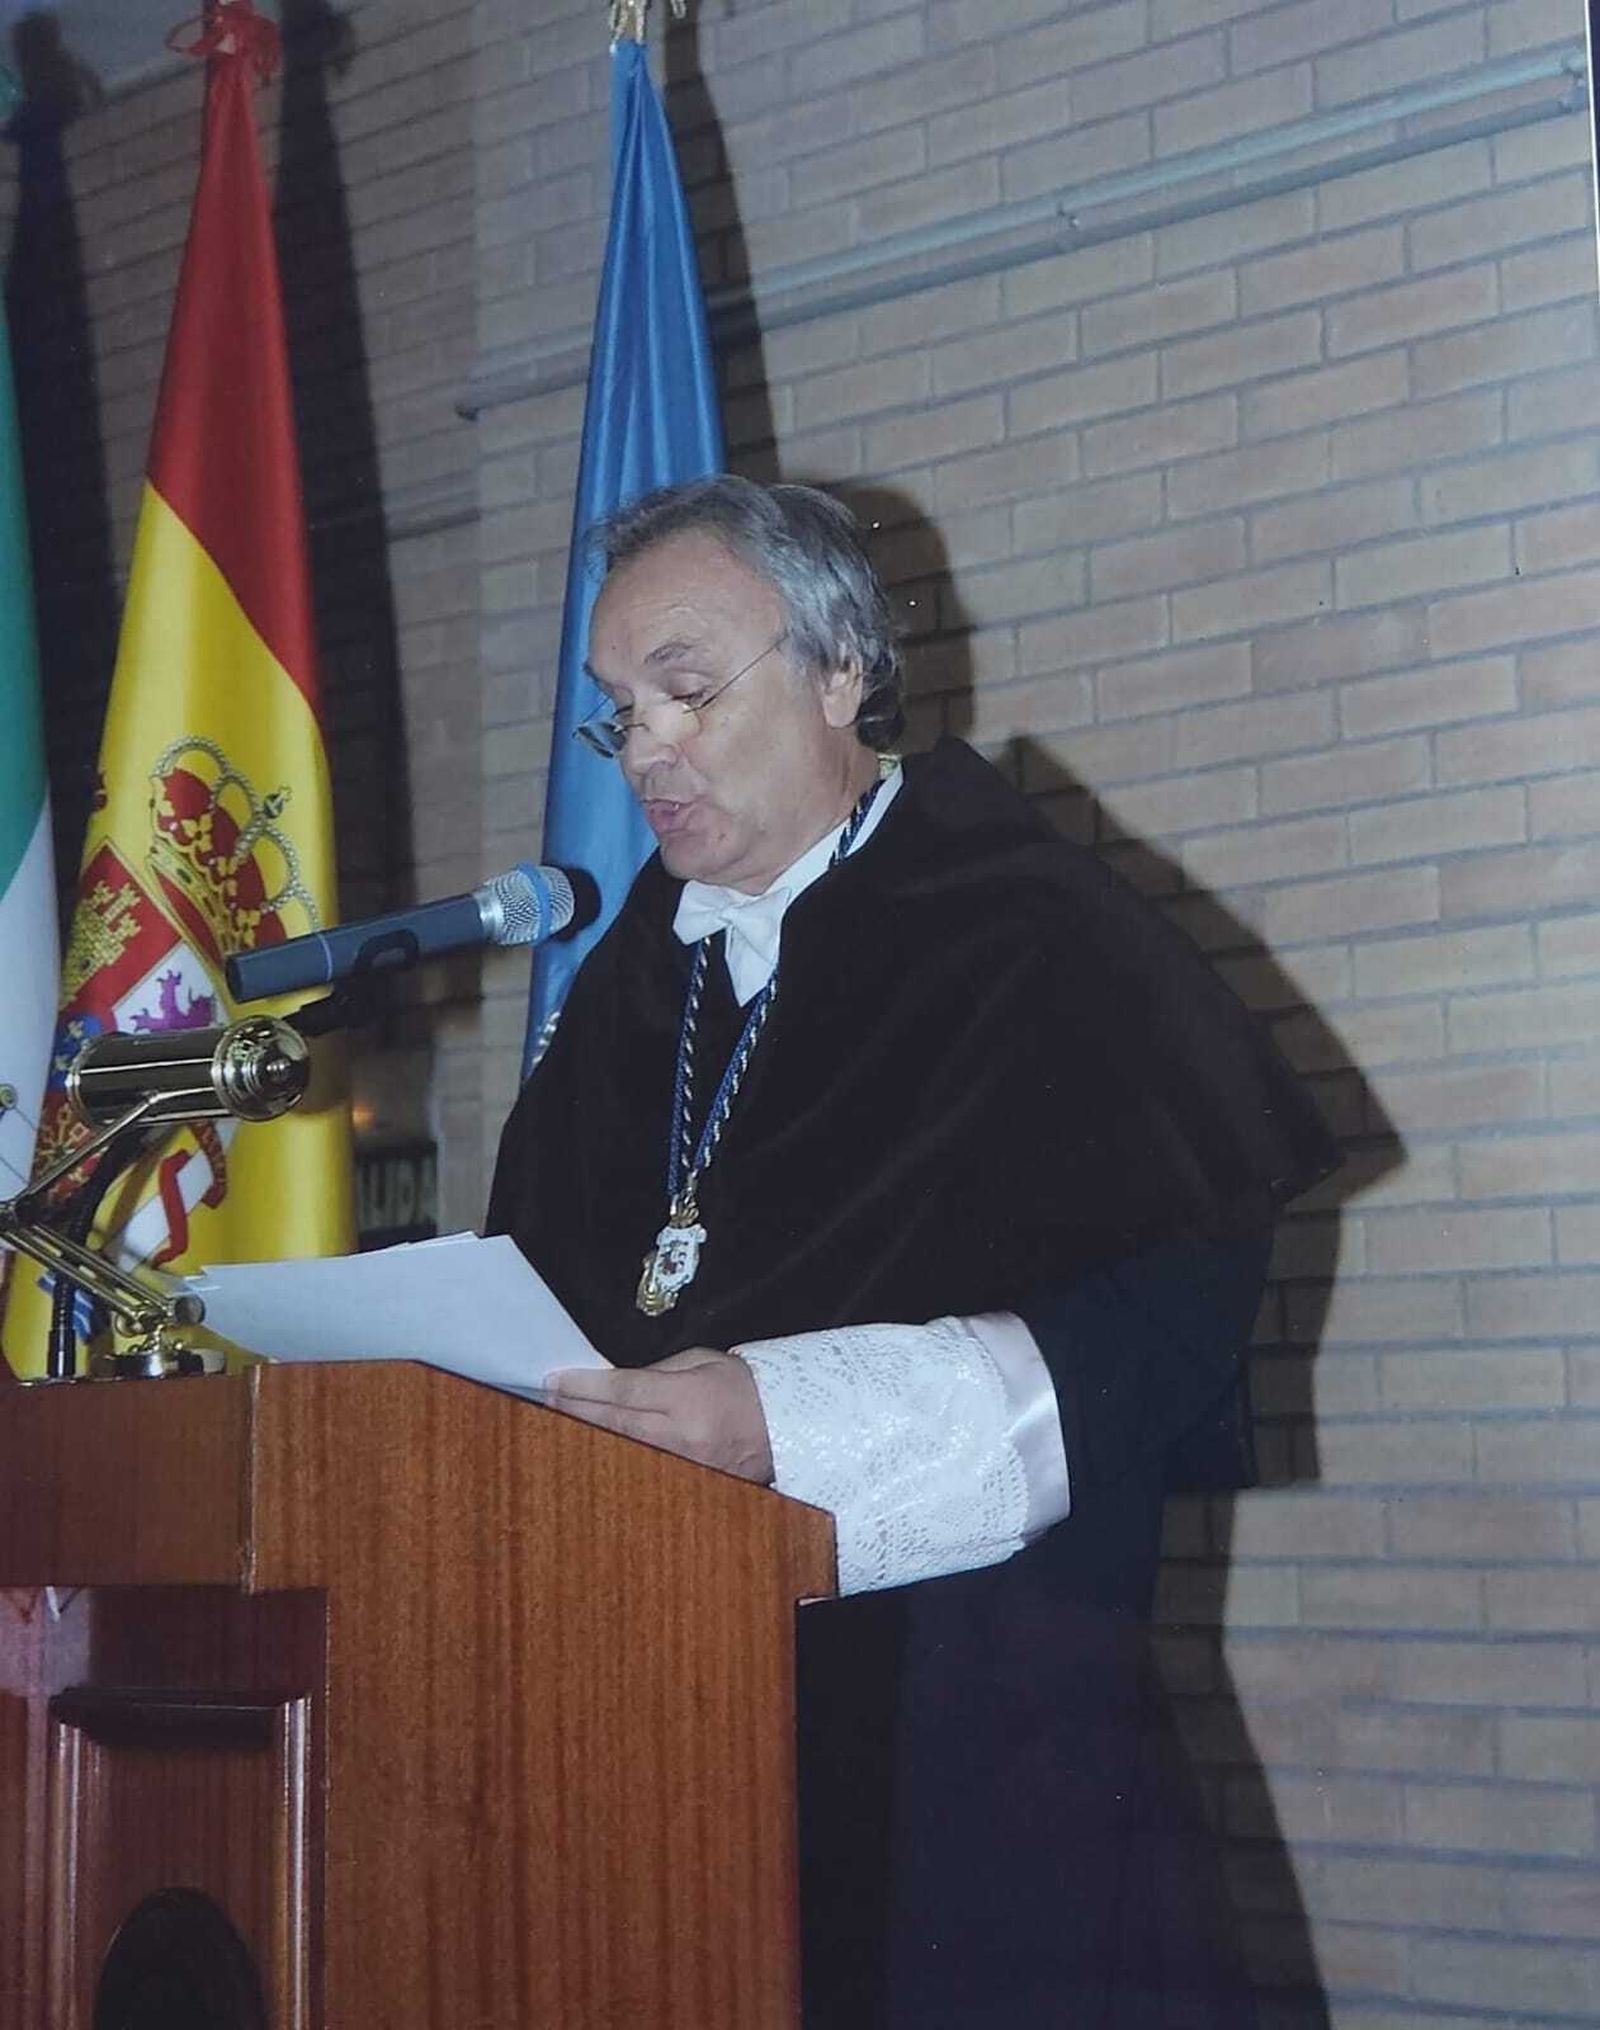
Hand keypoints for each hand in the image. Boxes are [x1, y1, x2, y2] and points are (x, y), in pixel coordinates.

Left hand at [546, 1347, 774, 1482]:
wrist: (786, 1426)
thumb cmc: (743, 1387)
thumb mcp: (700, 1361)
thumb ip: (655, 1373)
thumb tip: (613, 1384)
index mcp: (688, 1398)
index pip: (624, 1390)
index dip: (585, 1386)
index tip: (555, 1379)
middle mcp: (683, 1435)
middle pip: (615, 1423)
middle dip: (576, 1411)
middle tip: (545, 1400)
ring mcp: (684, 1466)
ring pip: (621, 1451)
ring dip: (588, 1436)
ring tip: (558, 1424)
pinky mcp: (687, 1485)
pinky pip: (640, 1470)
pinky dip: (614, 1458)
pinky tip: (592, 1451)